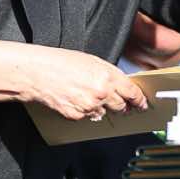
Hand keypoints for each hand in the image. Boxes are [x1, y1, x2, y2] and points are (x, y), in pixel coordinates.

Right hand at [20, 47, 147, 122]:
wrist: (38, 73)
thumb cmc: (60, 62)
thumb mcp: (91, 61)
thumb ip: (109, 74)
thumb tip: (121, 86)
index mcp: (107, 76)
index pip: (132, 93)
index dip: (139, 100)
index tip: (142, 103)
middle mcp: (101, 92)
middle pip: (121, 106)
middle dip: (122, 106)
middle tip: (120, 104)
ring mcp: (90, 106)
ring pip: (105, 113)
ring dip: (102, 108)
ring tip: (89, 96)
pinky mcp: (78, 116)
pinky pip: (89, 117)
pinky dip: (86, 112)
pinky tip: (77, 100)